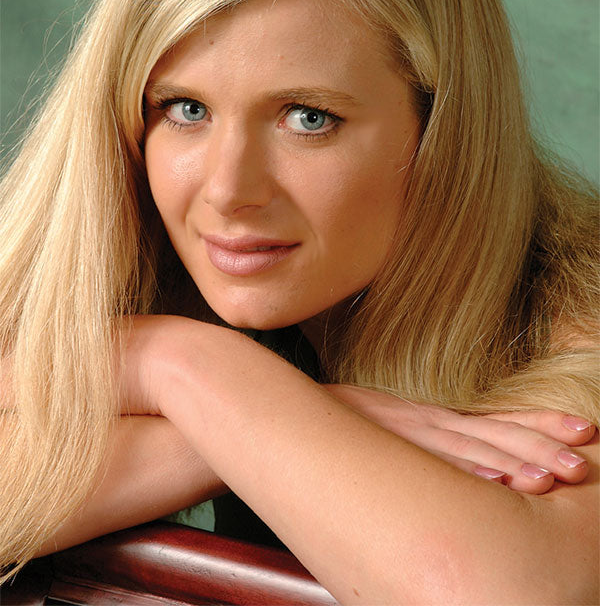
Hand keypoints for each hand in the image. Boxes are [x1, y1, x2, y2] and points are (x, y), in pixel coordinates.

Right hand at [324, 384, 594, 493]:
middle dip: (542, 446)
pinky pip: (432, 460)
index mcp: (439, 419)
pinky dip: (465, 467)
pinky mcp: (391, 444)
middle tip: (581, 463)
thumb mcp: (398, 427)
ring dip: (514, 462)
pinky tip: (493, 477)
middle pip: (497, 433)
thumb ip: (431, 442)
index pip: (500, 419)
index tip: (583, 429)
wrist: (300, 410)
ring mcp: (413, 434)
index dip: (542, 423)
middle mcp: (433, 422)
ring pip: (472, 448)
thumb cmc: (350, 426)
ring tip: (550, 478)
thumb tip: (476, 463)